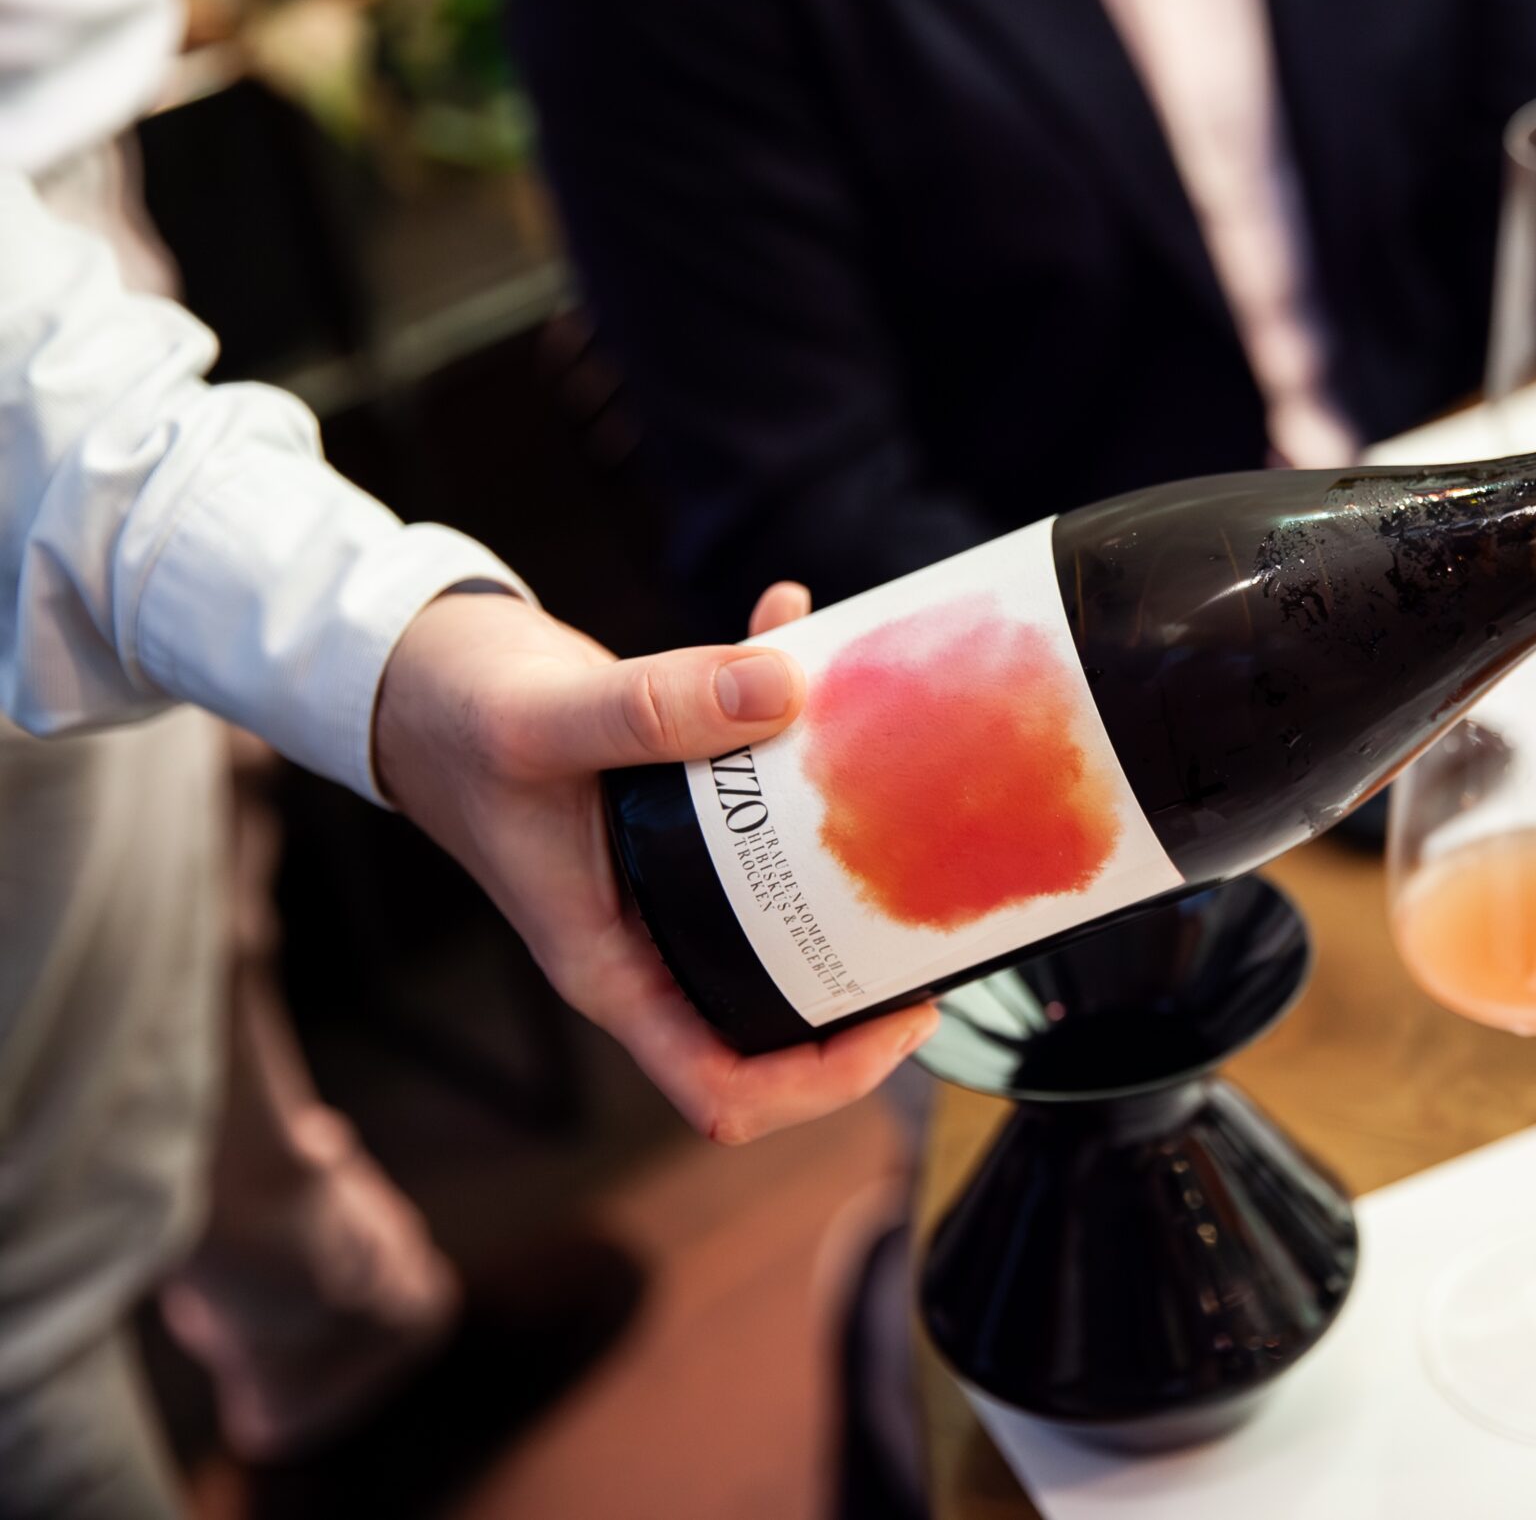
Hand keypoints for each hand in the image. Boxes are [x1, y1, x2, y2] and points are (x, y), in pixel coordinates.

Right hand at [372, 581, 934, 1142]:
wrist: (411, 670)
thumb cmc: (451, 720)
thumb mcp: (543, 719)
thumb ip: (655, 708)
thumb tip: (780, 688)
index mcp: (611, 966)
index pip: (724, 1087)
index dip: (825, 1082)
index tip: (905, 1018)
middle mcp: (651, 937)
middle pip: (780, 1010)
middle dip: (870, 975)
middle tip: (945, 913)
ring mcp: (672, 880)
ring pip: (788, 902)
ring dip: (850, 846)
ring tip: (913, 790)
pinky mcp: (685, 813)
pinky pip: (762, 795)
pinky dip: (790, 716)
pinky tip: (799, 626)